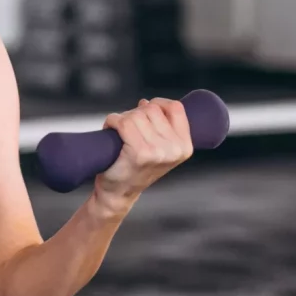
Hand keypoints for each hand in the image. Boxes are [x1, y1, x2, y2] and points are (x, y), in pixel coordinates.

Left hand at [93, 97, 193, 216]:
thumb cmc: (136, 168)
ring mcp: (157, 151)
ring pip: (136, 115)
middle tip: (129, 130)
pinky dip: (112, 121)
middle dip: (136, 113)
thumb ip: (161, 127)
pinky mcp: (139, 152)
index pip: (176, 108)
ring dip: (123, 118)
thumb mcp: (160, 149)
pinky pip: (123, 122)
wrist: (119, 193)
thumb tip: (145, 102)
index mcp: (185, 147)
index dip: (158, 104)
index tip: (146, 111)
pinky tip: (111, 130)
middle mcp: (174, 149)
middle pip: (152, 109)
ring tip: (121, 133)